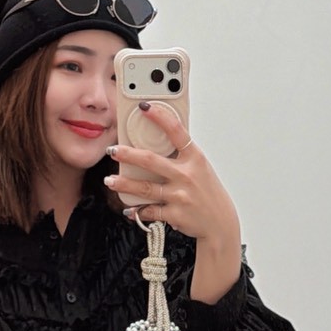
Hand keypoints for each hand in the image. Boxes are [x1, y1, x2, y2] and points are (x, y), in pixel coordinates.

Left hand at [104, 103, 239, 247]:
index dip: (160, 117)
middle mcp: (187, 175)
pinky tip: (130, 209)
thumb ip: (182, 156)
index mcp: (195, 159)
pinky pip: (149, 211)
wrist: (220, 223)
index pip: (176, 132)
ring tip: (110, 180)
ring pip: (145, 188)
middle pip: (151, 161)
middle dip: (128, 154)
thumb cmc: (209, 193)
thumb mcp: (201, 168)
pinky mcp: (174, 214)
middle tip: (113, 150)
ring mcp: (180, 195)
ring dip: (124, 184)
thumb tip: (160, 140)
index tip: (145, 107)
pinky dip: (137, 211)